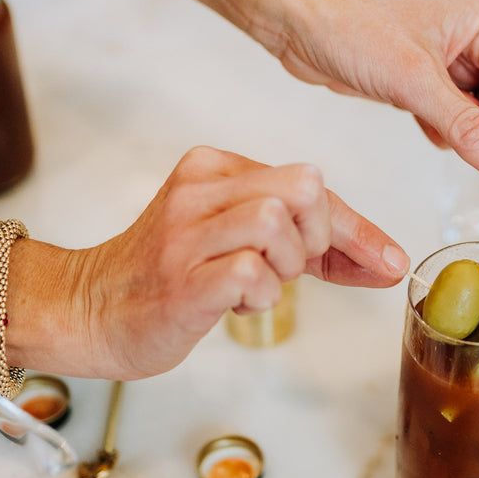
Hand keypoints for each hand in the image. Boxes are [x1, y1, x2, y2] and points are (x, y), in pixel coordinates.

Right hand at [74, 147, 407, 377]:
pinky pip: (250, 273)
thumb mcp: (237, 240)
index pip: (309, 183)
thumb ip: (304, 241)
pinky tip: (237, 302)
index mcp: (214, 168)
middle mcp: (199, 191)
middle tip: (291, 267)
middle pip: (304, 187)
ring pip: (277, 225)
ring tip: (256, 286)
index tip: (389, 261)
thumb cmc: (171, 275)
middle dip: (318, 237)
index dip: (356, 228)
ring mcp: (185, 234)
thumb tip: (383, 259)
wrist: (90, 309)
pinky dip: (261, 295)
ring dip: (286, 269)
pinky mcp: (180, 280)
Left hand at [266, 0, 478, 186]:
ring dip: (477, 137)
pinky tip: (424, 127)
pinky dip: (451, 133)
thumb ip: (468, 129)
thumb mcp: (412, 81)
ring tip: (441, 134)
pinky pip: (462, 118)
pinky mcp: (429, 80)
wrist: (292, 13)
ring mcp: (455, 60)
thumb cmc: (347, 23)